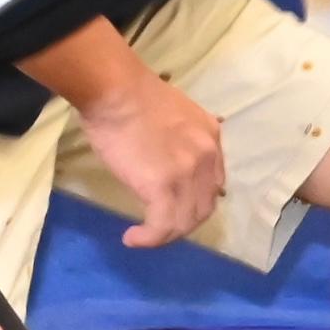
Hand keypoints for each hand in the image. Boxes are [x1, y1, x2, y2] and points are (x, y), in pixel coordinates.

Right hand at [78, 66, 225, 246]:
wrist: (116, 90)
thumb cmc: (132, 95)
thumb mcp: (174, 113)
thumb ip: (180, 138)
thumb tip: (166, 159)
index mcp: (211, 137)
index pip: (213, 183)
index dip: (196, 201)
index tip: (176, 207)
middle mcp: (207, 157)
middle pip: (204, 206)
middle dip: (184, 222)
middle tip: (160, 226)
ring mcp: (187, 174)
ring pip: (185, 221)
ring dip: (165, 235)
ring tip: (144, 236)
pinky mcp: (163, 187)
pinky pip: (162, 225)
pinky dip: (149, 239)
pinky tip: (133, 238)